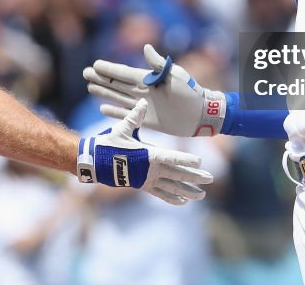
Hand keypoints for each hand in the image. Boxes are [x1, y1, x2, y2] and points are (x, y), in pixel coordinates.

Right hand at [76, 99, 213, 204]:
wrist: (94, 162)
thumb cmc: (109, 143)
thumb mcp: (123, 129)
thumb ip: (135, 117)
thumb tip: (143, 102)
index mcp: (148, 155)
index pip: (171, 158)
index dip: (186, 160)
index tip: (200, 163)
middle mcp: (151, 170)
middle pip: (177, 174)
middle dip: (194, 177)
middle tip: (210, 179)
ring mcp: (147, 180)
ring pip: (172, 187)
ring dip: (188, 191)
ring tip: (202, 195)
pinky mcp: (143, 186)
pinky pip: (161, 194)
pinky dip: (172, 198)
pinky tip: (184, 202)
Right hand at [84, 44, 225, 136]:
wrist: (200, 114)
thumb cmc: (190, 92)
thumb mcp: (175, 75)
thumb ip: (158, 64)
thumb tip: (145, 47)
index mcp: (148, 79)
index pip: (123, 73)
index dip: (109, 69)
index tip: (94, 64)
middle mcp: (143, 91)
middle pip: (116, 84)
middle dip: (101, 78)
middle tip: (85, 73)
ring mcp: (143, 106)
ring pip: (118, 97)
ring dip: (104, 92)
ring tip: (89, 87)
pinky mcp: (146, 120)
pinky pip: (126, 114)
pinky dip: (114, 111)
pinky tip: (103, 108)